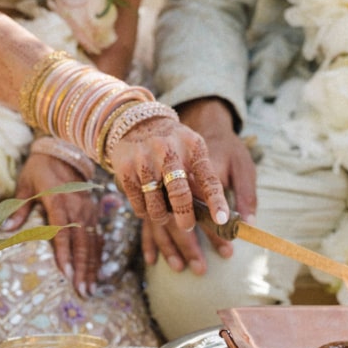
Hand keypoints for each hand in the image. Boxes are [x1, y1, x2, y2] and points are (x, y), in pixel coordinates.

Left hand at [4, 152, 101, 296]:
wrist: (64, 151)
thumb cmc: (40, 169)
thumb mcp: (25, 184)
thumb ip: (18, 208)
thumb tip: (5, 230)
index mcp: (58, 200)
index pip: (62, 232)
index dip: (65, 254)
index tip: (67, 274)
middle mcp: (77, 207)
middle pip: (82, 243)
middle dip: (83, 269)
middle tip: (81, 291)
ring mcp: (88, 211)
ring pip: (93, 243)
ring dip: (92, 267)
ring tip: (89, 289)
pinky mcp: (94, 213)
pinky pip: (98, 238)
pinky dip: (97, 257)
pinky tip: (96, 274)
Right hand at [108, 115, 229, 231]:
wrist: (136, 122)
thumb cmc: (173, 144)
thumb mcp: (192, 149)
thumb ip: (202, 176)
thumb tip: (213, 214)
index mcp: (192, 147)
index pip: (208, 178)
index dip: (216, 201)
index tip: (221, 219)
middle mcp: (168, 151)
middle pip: (179, 194)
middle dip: (185, 217)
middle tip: (187, 226)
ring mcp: (144, 160)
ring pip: (156, 205)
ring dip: (162, 217)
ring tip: (164, 215)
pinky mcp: (125, 169)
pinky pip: (138, 205)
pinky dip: (145, 211)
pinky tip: (148, 204)